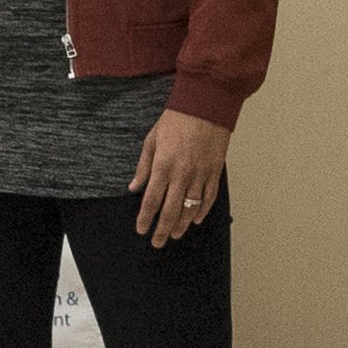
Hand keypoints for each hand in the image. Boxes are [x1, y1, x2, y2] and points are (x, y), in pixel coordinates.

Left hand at [130, 108, 231, 247]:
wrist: (205, 106)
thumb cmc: (176, 120)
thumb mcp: (151, 140)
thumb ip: (143, 167)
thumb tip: (133, 188)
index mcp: (162, 166)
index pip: (151, 200)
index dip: (145, 218)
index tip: (141, 230)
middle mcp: (181, 174)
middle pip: (170, 210)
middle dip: (162, 230)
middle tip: (157, 242)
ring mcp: (200, 174)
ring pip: (190, 208)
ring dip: (181, 224)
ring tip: (174, 235)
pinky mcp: (214, 171)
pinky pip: (208, 197)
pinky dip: (202, 211)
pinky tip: (195, 220)